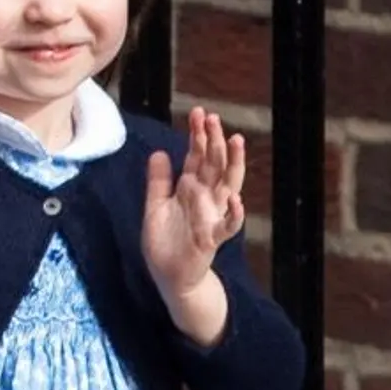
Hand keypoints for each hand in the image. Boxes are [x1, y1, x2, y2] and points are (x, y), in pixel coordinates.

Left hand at [143, 108, 245, 301]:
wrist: (170, 277)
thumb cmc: (166, 242)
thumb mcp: (155, 206)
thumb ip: (158, 181)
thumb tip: (158, 152)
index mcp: (191, 189)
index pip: (198, 157)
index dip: (198, 136)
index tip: (199, 113)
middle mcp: (205, 199)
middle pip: (214, 165)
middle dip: (213, 141)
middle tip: (212, 118)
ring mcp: (212, 217)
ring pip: (227, 186)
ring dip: (232, 164)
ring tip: (234, 141)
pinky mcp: (212, 238)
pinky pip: (228, 225)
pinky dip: (234, 213)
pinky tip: (235, 199)